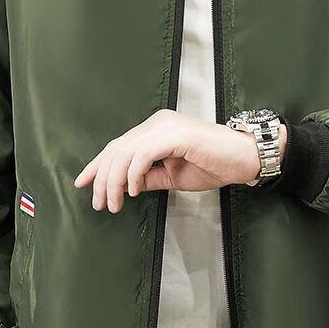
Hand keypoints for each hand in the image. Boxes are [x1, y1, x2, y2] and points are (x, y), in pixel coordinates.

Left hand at [73, 109, 286, 212]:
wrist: (245, 158)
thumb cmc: (215, 164)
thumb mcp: (173, 175)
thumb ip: (149, 178)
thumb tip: (125, 187)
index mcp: (155, 129)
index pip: (118, 146)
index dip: (97, 165)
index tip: (83, 184)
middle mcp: (156, 123)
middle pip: (116, 149)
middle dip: (101, 179)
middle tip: (98, 204)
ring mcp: (165, 126)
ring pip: (124, 152)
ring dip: (113, 182)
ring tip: (113, 204)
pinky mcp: (175, 134)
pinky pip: (142, 154)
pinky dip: (132, 174)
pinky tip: (132, 191)